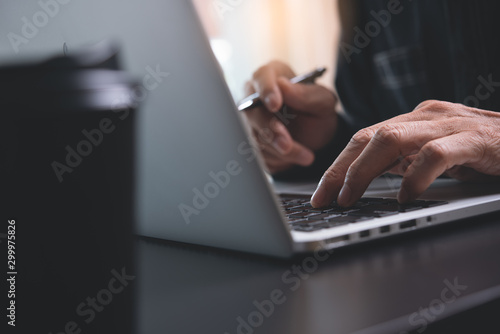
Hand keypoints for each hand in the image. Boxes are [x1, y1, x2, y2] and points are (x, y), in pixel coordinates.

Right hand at [243, 60, 337, 173]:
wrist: (316, 135)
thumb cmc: (317, 111)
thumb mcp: (323, 101)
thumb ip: (306, 94)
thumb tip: (283, 86)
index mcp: (271, 76)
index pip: (261, 78)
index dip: (266, 91)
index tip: (274, 104)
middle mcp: (254, 97)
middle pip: (252, 113)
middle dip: (270, 131)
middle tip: (286, 144)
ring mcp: (250, 121)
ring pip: (255, 138)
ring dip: (279, 151)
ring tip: (306, 156)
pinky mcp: (252, 143)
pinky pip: (259, 155)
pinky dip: (279, 160)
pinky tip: (296, 157)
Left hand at [311, 100, 499, 207]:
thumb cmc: (485, 150)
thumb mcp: (438, 155)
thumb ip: (408, 160)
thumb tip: (370, 181)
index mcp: (414, 120)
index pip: (364, 138)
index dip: (338, 165)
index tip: (321, 192)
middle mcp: (426, 116)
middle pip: (368, 137)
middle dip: (340, 169)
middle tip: (323, 199)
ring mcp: (449, 124)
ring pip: (391, 139)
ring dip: (363, 171)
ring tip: (350, 197)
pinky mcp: (475, 139)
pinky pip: (435, 154)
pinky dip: (415, 176)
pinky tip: (406, 197)